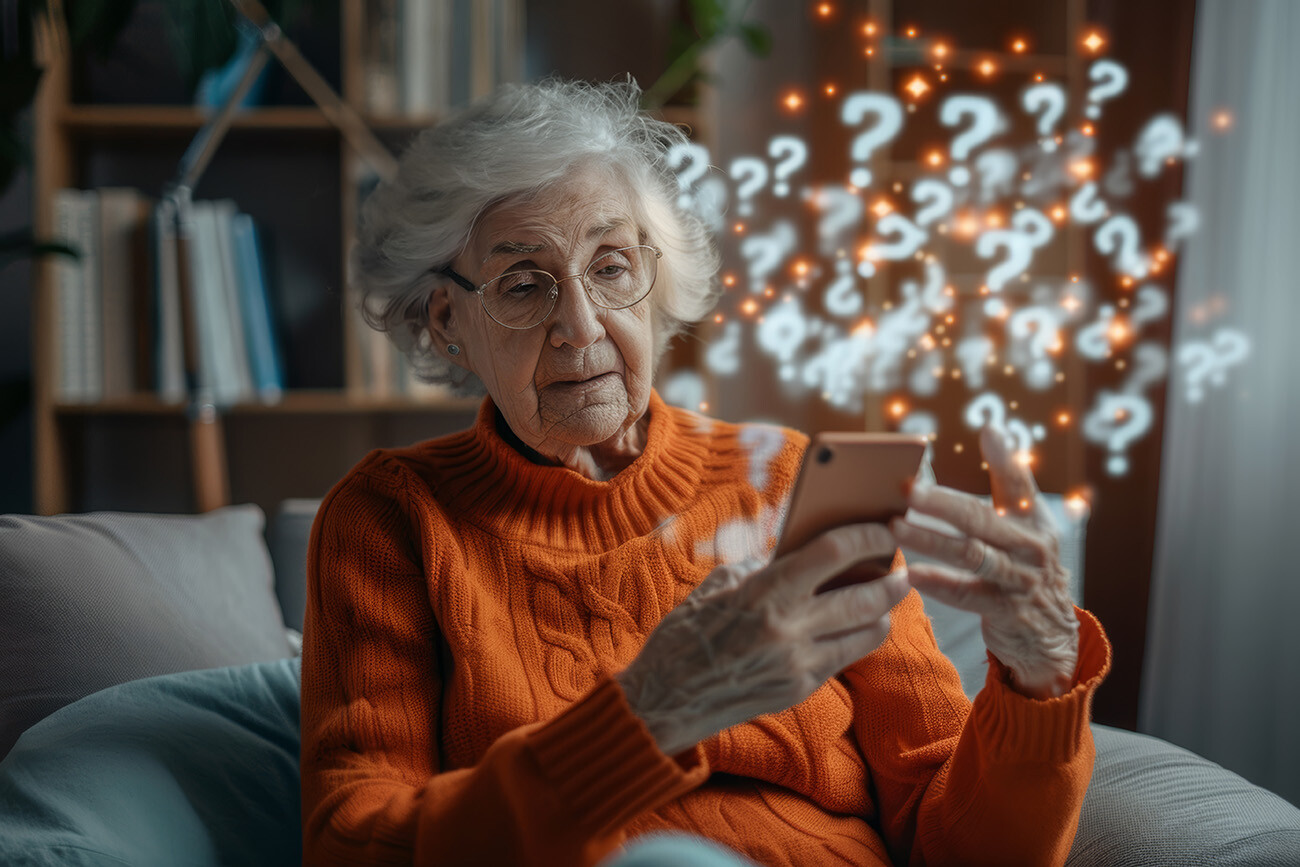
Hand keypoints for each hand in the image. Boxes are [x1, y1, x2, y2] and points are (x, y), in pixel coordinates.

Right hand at [616, 524, 910, 756]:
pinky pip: (844, 657)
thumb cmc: (685, 634)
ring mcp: (798, 664)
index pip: (833, 552)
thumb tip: (804, 552)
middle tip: (901, 568)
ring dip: (883, 612)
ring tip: (885, 598)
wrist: (663, 700)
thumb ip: (763, 568)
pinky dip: (855, 637)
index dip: (867, 536)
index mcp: (764, 592)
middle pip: (866, 597)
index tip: (885, 528)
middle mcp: (788, 629)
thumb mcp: (717, 587)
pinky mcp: (800, 689)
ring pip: (868, 634)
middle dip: (893, 580)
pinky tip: (854, 625)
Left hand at [890, 426, 1079, 698]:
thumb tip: (992, 429)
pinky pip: (968, 594)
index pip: (1020, 484)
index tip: (987, 430)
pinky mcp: (1007, 612)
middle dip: (941, 503)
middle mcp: (1032, 548)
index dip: (1005, 459)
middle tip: (906, 489)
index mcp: (1033, 521)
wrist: (1050, 636)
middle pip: (981, 519)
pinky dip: (939, 583)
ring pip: (971, 555)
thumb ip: (1008, 481)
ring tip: (895, 528)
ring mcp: (1021, 581)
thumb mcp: (1025, 526)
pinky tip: (911, 574)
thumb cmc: (1026, 569)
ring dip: (929, 540)